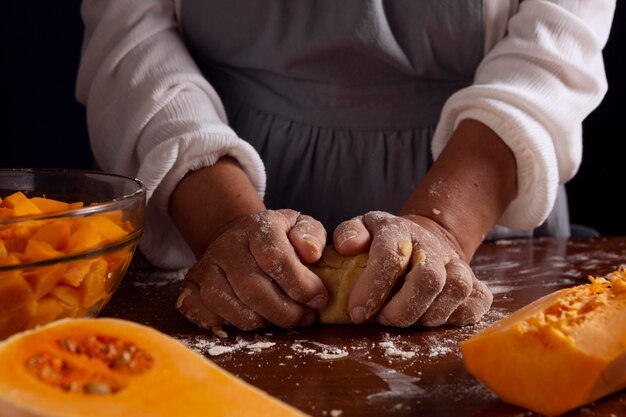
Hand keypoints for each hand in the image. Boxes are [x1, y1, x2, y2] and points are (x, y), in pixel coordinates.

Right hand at [177, 209, 327, 329]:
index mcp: (256, 227)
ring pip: (228, 306)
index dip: (301, 285)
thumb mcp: (300, 226)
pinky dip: (226, 325)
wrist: (239, 238)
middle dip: (286, 312)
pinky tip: (250, 320)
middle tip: (305, 317)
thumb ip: (311, 235)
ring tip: (281, 319)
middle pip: (253, 289)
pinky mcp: (191, 286)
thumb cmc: (278, 238)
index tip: (319, 299)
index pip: (275, 259)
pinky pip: (202, 314)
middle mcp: (226, 245)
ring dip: (260, 322)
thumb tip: (311, 253)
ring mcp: (205, 266)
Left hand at [333, 211, 491, 326]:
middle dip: (401, 310)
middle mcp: (432, 246)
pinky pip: (476, 305)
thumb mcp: (362, 228)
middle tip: (382, 319)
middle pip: (428, 279)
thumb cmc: (383, 241)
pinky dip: (455, 318)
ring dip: (426, 316)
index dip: (372, 289)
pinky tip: (431, 317)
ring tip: (403, 319)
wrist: (425, 238)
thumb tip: (348, 247)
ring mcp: (458, 264)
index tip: (356, 312)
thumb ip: (348, 232)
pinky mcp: (475, 283)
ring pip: (455, 292)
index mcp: (400, 231)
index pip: (390, 258)